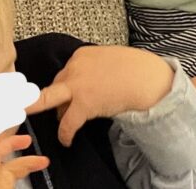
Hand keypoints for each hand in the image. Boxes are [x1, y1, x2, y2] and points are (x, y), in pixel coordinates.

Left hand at [27, 46, 172, 146]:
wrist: (146, 77)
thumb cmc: (134, 69)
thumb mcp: (107, 60)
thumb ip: (94, 67)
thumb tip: (91, 81)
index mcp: (81, 55)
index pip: (66, 72)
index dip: (67, 86)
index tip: (68, 94)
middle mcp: (74, 68)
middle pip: (56, 85)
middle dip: (57, 98)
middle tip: (58, 109)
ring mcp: (77, 86)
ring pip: (49, 99)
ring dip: (55, 113)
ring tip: (58, 123)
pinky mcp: (83, 104)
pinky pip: (67, 122)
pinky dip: (64, 133)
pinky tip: (66, 141)